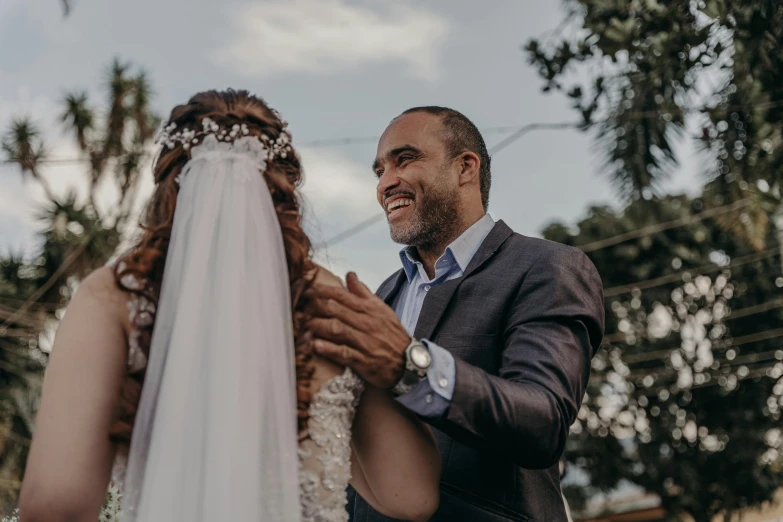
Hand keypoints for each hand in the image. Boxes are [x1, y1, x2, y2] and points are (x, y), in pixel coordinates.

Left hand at [305, 272, 409, 388]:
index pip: (342, 295)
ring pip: (337, 329)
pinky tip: (316, 345)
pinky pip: (344, 353)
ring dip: (318, 326)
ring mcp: (364, 342)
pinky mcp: (363, 361)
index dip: (322, 291)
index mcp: (369, 309)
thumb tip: (349, 275)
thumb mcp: (381, 310)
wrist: (409, 362)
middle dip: (314, 307)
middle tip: (297, 307)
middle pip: (336, 310)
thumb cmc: (392, 334)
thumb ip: (363, 293)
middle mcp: (366, 323)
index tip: (307, 290)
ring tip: (303, 325)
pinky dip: (329, 349)